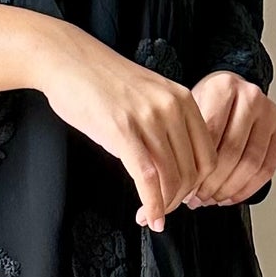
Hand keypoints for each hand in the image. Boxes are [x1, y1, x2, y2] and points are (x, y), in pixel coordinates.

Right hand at [29, 23, 216, 230]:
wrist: (67, 60)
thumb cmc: (102, 82)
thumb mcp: (148, 97)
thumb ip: (166, 126)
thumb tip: (175, 168)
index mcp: (183, 99)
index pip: (208, 156)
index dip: (198, 186)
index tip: (182, 197)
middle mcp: (172, 108)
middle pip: (192, 172)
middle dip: (179, 200)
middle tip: (163, 212)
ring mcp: (148, 119)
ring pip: (171, 178)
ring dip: (163, 206)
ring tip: (151, 216)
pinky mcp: (122, 131)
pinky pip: (146, 178)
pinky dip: (151, 204)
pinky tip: (147, 216)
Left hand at [184, 71, 275, 205]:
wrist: (229, 93)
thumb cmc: (207, 104)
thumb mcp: (188, 114)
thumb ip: (185, 144)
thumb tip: (178, 190)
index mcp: (223, 87)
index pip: (209, 136)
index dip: (197, 169)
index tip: (186, 187)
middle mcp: (250, 95)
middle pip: (232, 152)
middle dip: (213, 183)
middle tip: (199, 197)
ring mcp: (269, 111)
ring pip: (251, 163)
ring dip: (230, 189)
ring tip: (213, 198)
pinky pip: (268, 167)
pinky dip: (249, 188)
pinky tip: (232, 196)